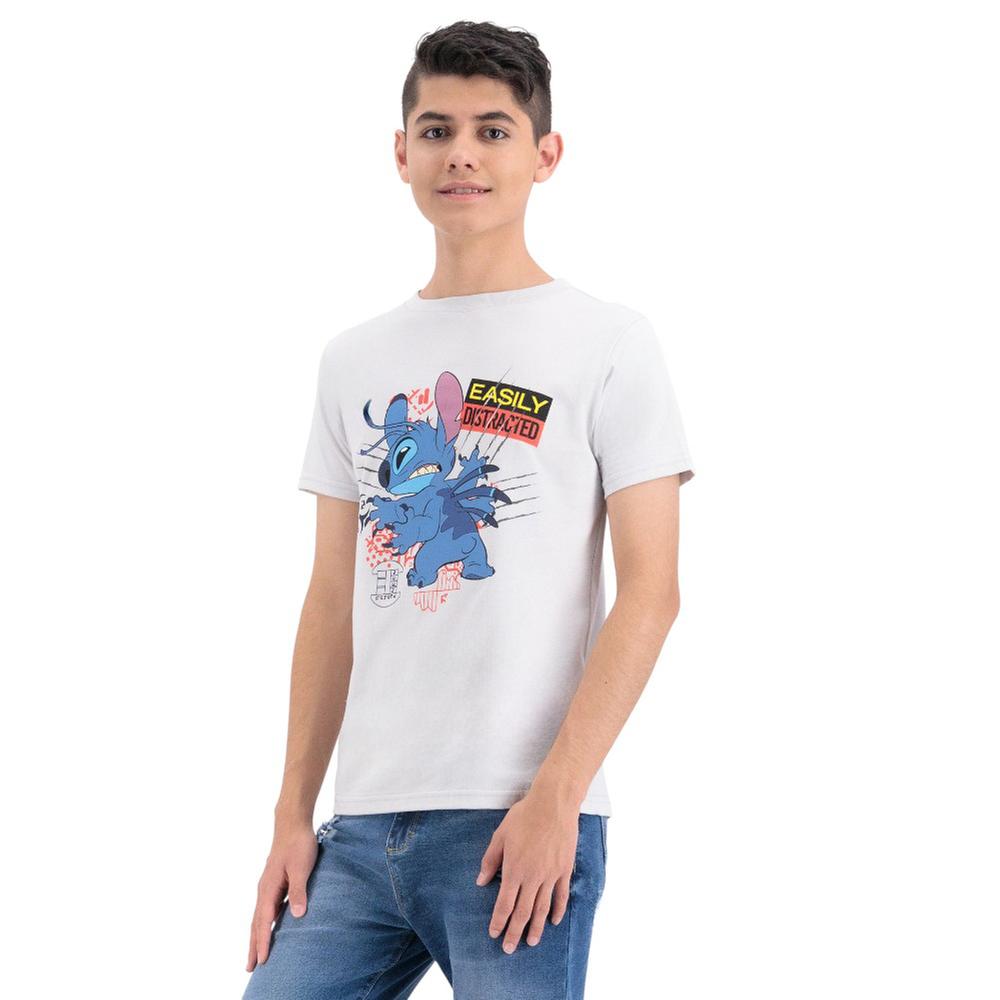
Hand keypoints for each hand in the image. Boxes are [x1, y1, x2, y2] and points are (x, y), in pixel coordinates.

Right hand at [246, 819, 317, 971]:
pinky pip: (265, 908)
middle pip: (256, 923)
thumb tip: (298, 915)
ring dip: (256, 936)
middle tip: (249, 968)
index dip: (263, 942)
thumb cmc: (298, 844)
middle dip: (254, 945)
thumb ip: (298, 891)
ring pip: (259, 916)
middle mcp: (264, 889)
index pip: (264, 921)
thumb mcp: (301, 867)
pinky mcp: (273, 882)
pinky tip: (268, 927)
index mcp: (269, 888)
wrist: (292, 823)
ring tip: (255, 954)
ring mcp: (267, 885)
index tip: (262, 961)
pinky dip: (263, 922)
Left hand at [475, 792, 578, 953]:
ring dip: (536, 928)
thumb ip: (490, 860)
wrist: (553, 804)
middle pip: (522, 912)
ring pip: (542, 908)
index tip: (494, 934)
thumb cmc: (524, 817)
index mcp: (514, 870)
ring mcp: (550, 875)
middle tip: (509, 949)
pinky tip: (554, 921)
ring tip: (531, 942)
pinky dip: (557, 910)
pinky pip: (561, 895)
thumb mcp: (500, 836)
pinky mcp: (564, 870)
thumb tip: (480, 882)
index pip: (504, 904)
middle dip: (514, 932)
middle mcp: (532, 877)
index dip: (498, 921)